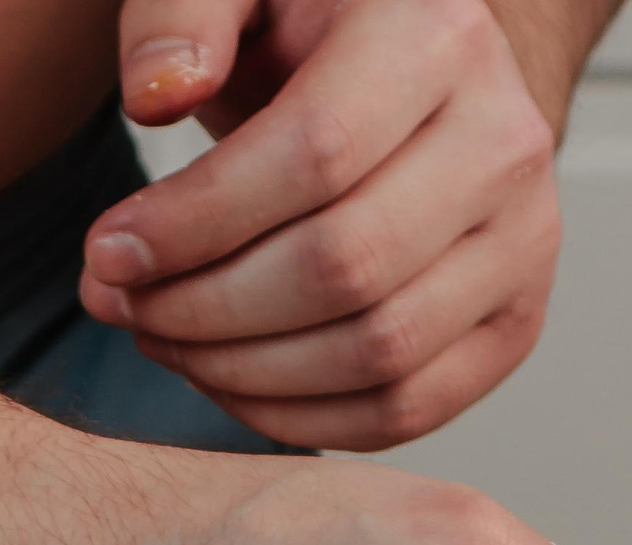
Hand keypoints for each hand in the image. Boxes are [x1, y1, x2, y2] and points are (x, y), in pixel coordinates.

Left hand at [79, 0, 560, 450]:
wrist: (419, 76)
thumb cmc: (314, 29)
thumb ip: (181, 11)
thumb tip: (155, 98)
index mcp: (440, 37)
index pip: (315, 155)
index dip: (197, 222)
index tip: (107, 251)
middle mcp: (506, 144)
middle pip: (346, 268)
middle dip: (206, 307)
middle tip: (119, 303)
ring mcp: (525, 245)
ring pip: (378, 353)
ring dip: (242, 372)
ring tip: (162, 338)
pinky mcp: (513, 325)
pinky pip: (405, 408)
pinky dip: (300, 417)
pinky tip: (225, 380)